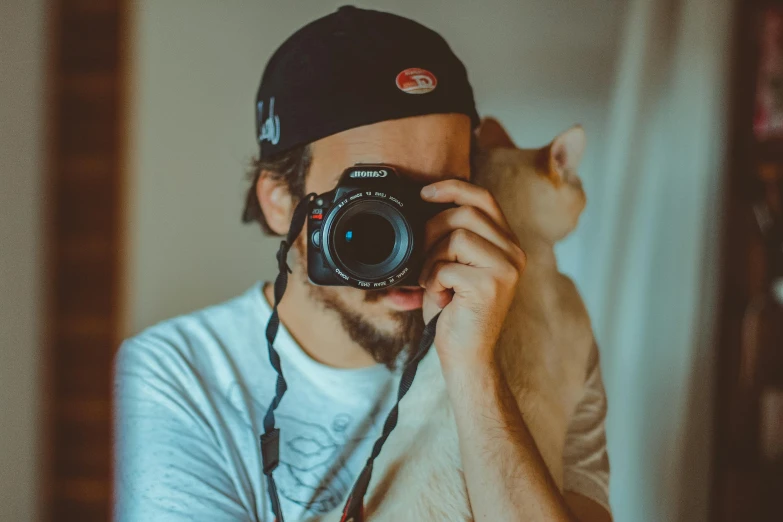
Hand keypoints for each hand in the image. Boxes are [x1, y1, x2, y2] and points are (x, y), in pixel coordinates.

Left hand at [418, 179, 525, 369]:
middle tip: (425, 259)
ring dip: (431, 260)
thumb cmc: (455, 312)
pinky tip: (441, 299)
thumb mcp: (450, 269)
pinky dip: (432, 282)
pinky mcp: (491, 285)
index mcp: (506, 244)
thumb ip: (443, 241)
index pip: (484, 198)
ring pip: (455, 236)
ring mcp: (506, 268)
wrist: (466, 356)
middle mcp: (513, 252)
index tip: (424, 192)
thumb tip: (412, 213)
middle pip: (465, 213)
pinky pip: (446, 266)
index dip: (453, 187)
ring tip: (434, 283)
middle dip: (432, 231)